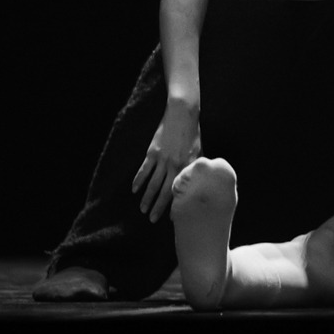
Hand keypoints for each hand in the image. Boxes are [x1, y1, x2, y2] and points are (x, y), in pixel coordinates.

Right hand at [133, 100, 201, 222]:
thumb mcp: (198, 151)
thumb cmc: (192, 133)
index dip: (176, 204)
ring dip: (147, 198)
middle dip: (159, 207)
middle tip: (153, 220)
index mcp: (188, 166)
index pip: (181, 191)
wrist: (182, 114)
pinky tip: (134, 190)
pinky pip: (144, 170)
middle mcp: (175, 165)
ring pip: (153, 184)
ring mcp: (163, 159)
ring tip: (143, 210)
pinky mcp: (153, 152)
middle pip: (165, 191)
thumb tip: (197, 181)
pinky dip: (138, 180)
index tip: (171, 217)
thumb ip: (195, 167)